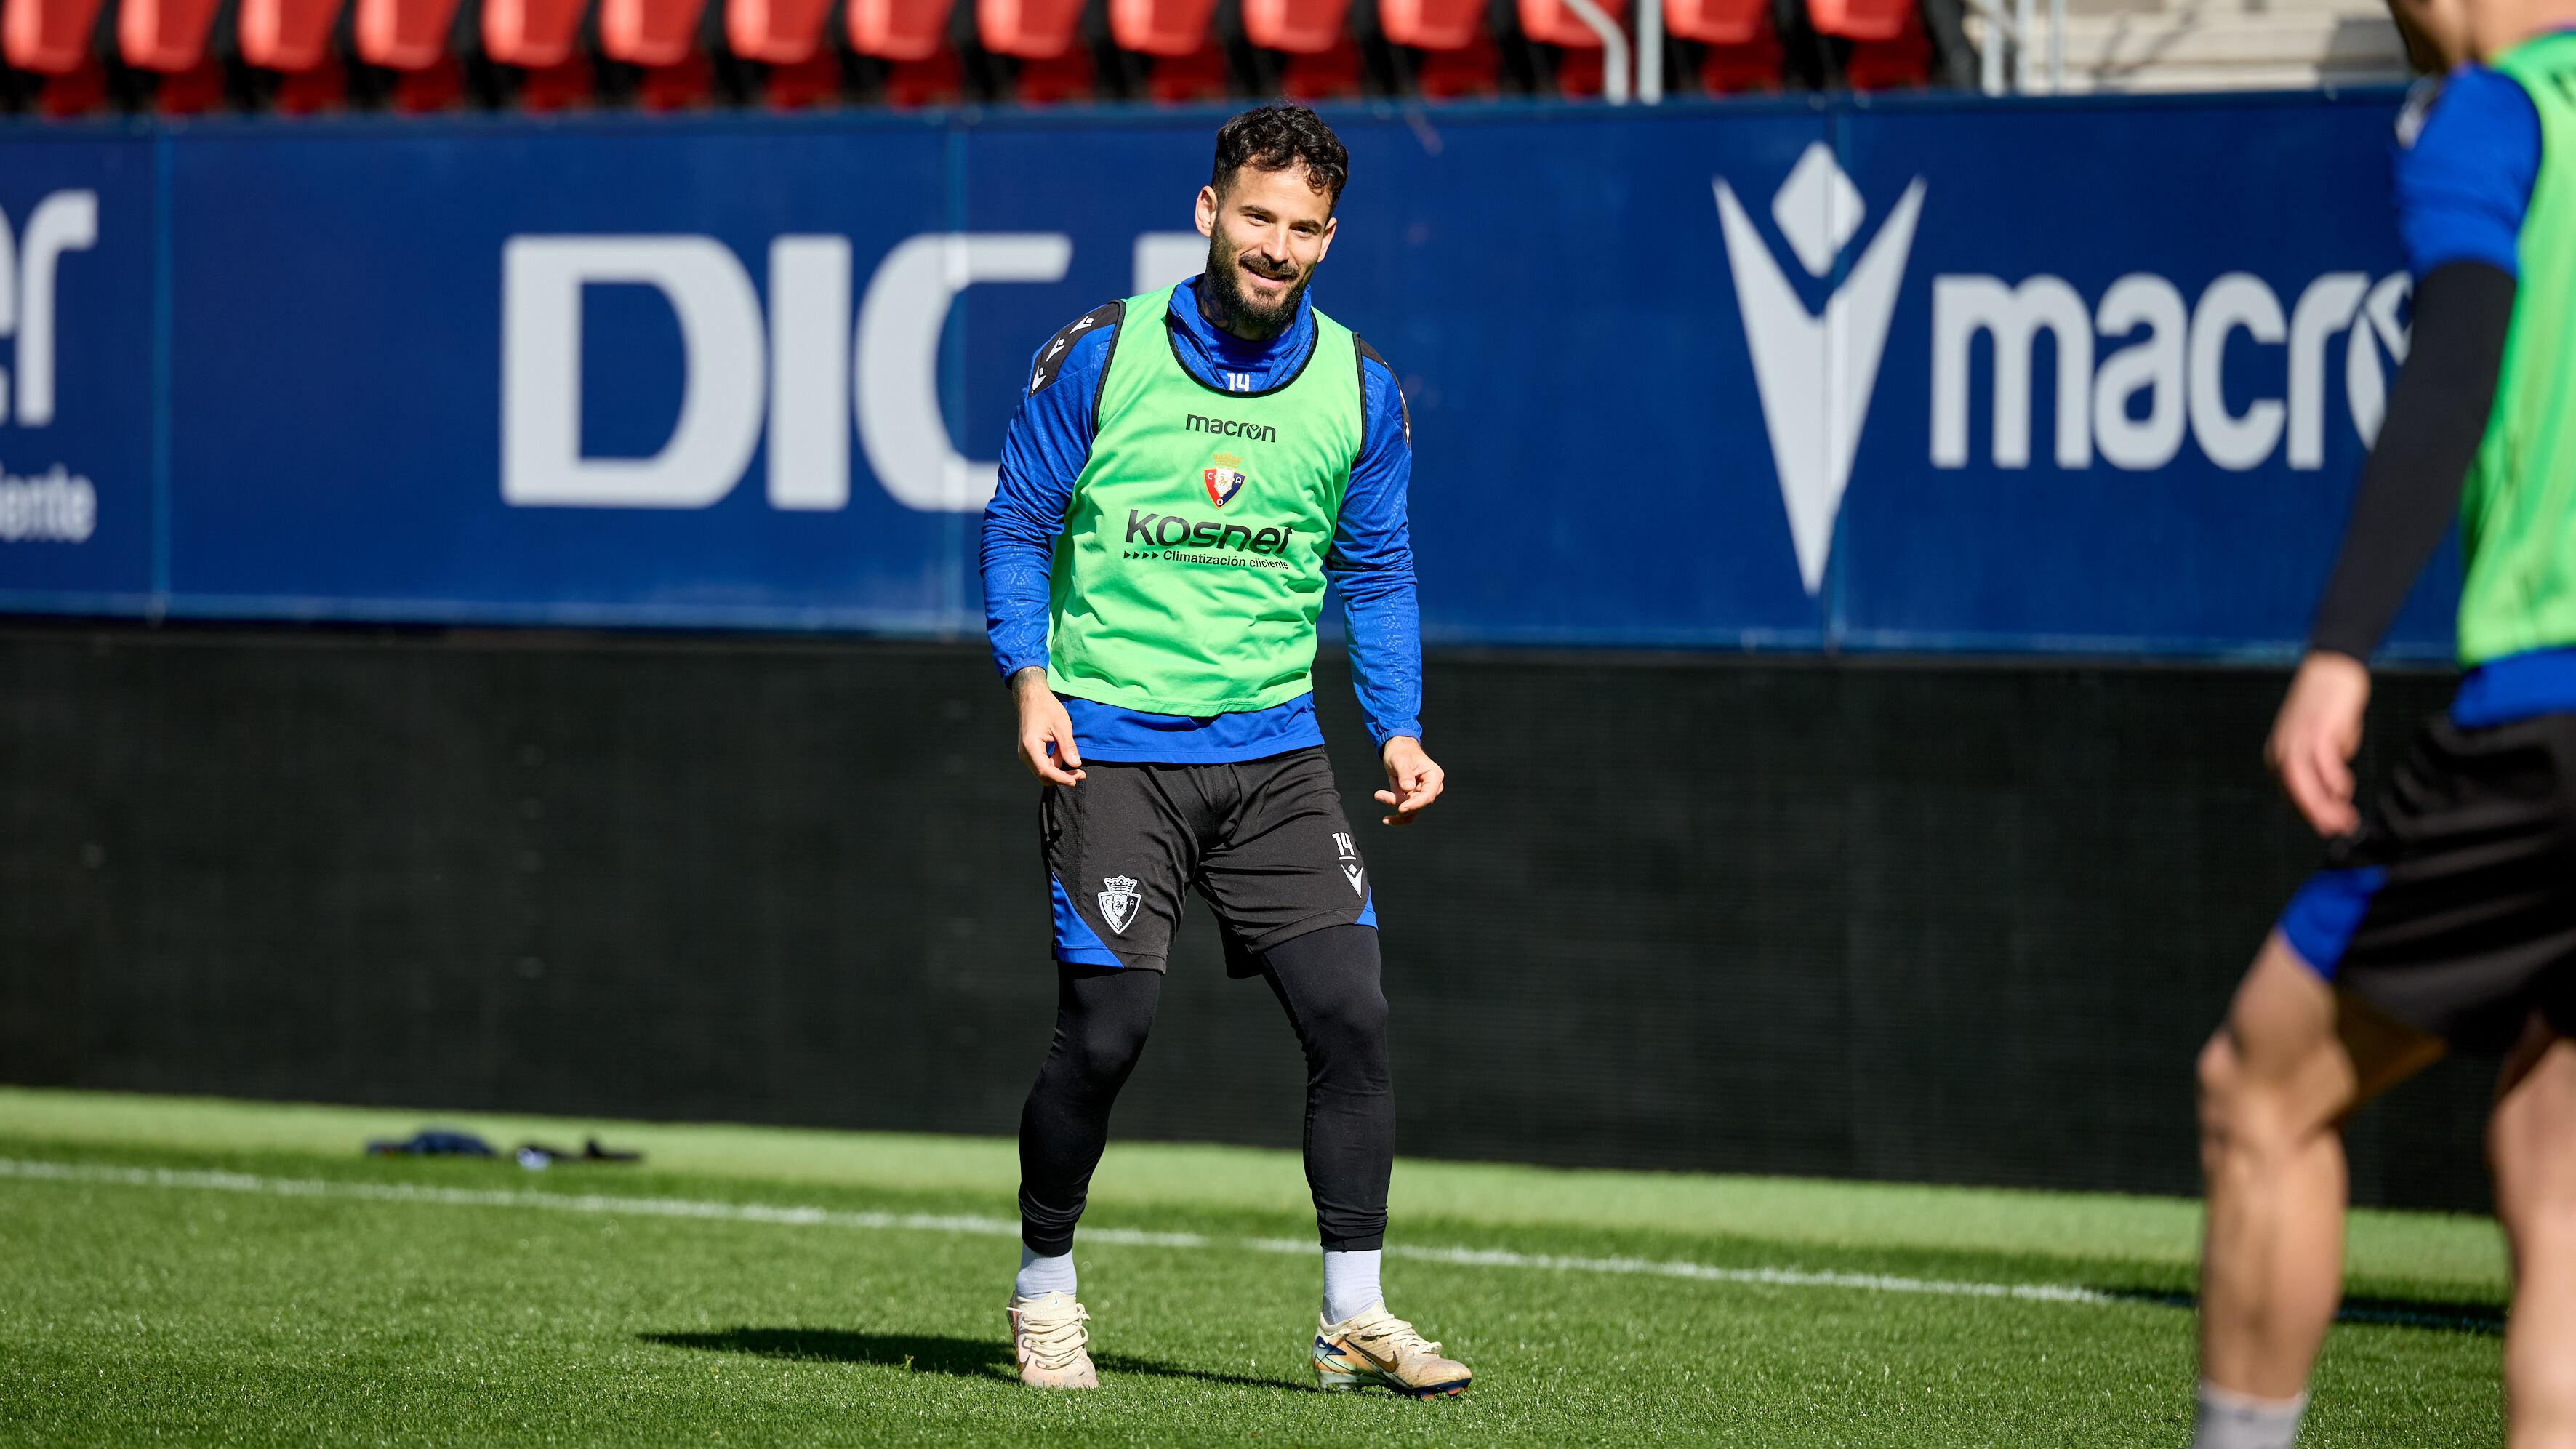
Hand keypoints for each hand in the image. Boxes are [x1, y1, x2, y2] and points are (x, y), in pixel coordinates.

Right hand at [1011, 668, 1085, 786]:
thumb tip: (1076, 765)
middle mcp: (1025, 753)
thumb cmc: (1046, 707)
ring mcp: (1026, 753)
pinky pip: (1042, 764)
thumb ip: (1068, 747)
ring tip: (1075, 763)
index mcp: (1031, 746)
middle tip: (1081, 774)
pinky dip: (1055, 764)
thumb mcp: (1062, 726)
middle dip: (1062, 778)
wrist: (1032, 697)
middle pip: (1043, 776)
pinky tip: (1064, 755)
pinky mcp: (1029, 752)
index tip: (1076, 779)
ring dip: (1059, 772)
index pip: (1045, 771)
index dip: (1061, 778)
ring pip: (1043, 772)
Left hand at [1374, 737, 1444, 825]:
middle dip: (1399, 802)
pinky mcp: (1412, 799)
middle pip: (1417, 804)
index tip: (1401, 809)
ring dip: (1393, 804)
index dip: (1415, 804)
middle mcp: (1431, 787)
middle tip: (1379, 795)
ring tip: (1378, 795)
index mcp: (1434, 776)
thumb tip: (1408, 789)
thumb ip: (1405, 774)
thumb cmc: (1401, 751)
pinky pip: (1406, 811)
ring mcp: (1422, 794)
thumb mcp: (1400, 760)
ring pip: (1410, 810)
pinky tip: (1386, 819)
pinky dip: (1395, 815)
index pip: (1427, 796)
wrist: (1397, 749)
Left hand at [2266, 650, 2369, 836]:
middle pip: (2293, 793)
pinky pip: (2322, 762)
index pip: (2290, 796)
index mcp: (2280, 757)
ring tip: (2343, 821)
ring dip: (2323, 805)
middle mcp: (2283, 751)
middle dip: (2314, 816)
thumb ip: (2322, 769)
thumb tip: (2334, 796)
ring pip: (2303, 782)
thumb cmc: (2329, 709)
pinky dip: (2333, 779)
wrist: (2332, 670)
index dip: (2310, 815)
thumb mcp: (2321, 744)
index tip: (2329, 829)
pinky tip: (2344, 789)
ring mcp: (2298, 740)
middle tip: (2335, 832)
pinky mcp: (2317, 730)